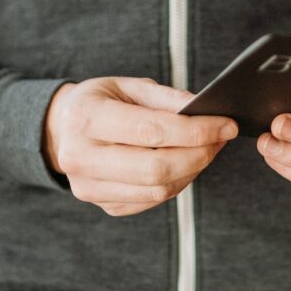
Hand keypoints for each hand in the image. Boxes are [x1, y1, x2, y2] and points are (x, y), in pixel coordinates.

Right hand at [44, 77, 237, 215]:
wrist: (62, 129)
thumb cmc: (102, 102)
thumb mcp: (128, 86)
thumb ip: (167, 98)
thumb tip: (206, 111)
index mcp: (85, 117)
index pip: (152, 130)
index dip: (197, 131)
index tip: (227, 125)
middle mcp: (80, 157)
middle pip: (156, 168)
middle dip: (200, 154)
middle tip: (221, 139)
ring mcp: (88, 188)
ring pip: (158, 189)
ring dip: (193, 170)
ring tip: (208, 149)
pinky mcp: (103, 205)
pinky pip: (152, 200)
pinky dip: (178, 183)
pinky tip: (186, 164)